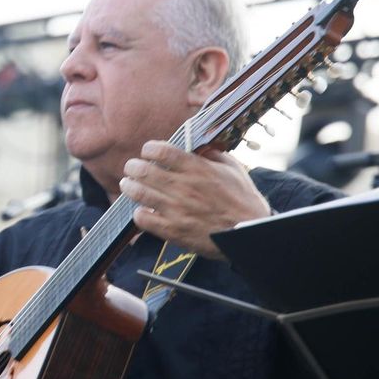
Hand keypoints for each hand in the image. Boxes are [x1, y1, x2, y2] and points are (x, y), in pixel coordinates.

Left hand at [119, 141, 270, 256]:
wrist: (250, 234)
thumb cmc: (243, 200)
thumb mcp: (233, 168)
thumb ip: (213, 154)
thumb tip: (197, 145)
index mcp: (197, 169)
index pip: (161, 151)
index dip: (149, 148)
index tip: (148, 151)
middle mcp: (184, 187)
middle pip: (143, 170)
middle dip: (133, 166)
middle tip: (132, 167)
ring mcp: (176, 210)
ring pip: (138, 193)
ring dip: (129, 186)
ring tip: (128, 184)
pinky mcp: (173, 231)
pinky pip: (143, 219)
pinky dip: (139, 212)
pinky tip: (143, 210)